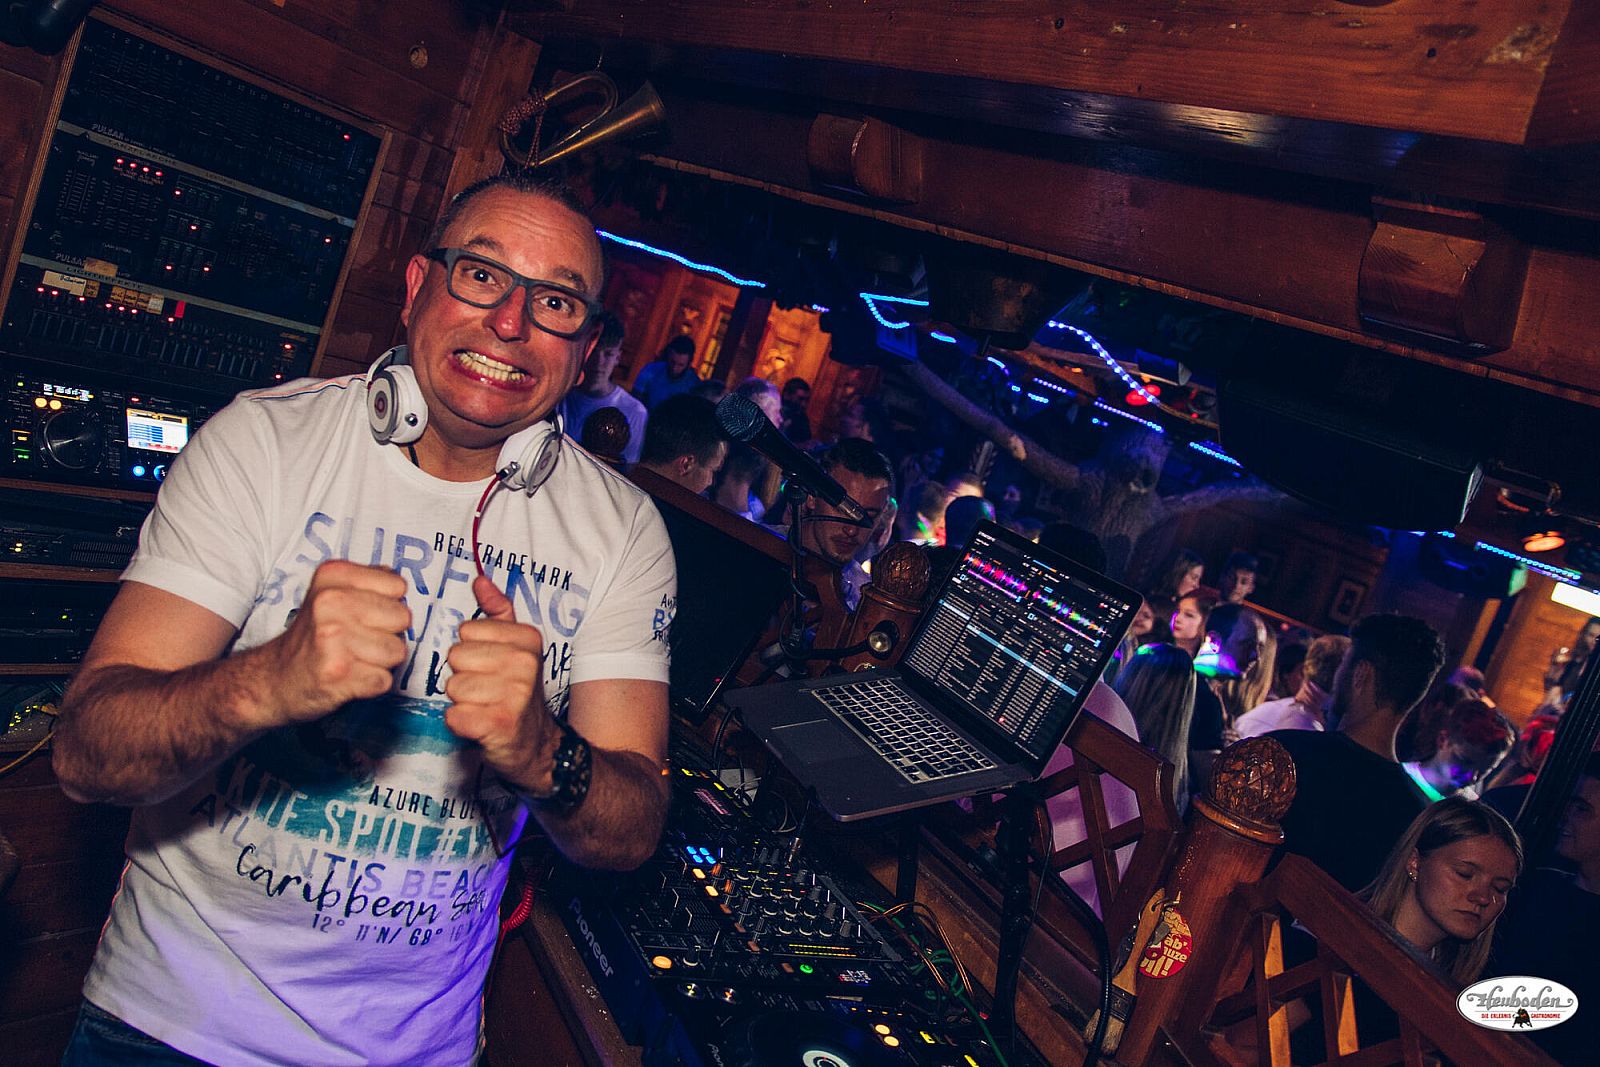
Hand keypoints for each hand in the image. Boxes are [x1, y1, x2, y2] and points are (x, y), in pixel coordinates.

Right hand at [257, 560, 410, 727]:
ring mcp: (332, 638)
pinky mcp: (338, 673)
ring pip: (397, 651)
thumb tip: (401, 585)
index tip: (364, 615)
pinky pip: (384, 679)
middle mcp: (330, 602)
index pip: (397, 586)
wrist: (274, 678)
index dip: (388, 605)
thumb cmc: (313, 636)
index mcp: (333, 576)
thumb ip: (369, 582)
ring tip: (353, 659)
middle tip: (358, 640)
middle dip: (388, 634)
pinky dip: (372, 684)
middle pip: (402, 618)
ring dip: (381, 661)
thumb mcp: (331, 593)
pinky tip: (349, 677)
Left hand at [444, 576, 557, 792]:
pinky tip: (479, 725)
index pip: (467, 631)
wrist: (535, 743)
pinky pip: (454, 716)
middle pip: (455, 657)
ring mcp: (514, 694)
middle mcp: (524, 663)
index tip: (490, 666)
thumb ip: (498, 612)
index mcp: (527, 638)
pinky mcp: (499, 724)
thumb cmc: (516, 690)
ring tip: (484, 707)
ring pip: (452, 687)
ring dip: (462, 701)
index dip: (471, 652)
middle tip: (485, 690)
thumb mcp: (516, 646)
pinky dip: (460, 724)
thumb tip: (479, 580)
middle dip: (463, 676)